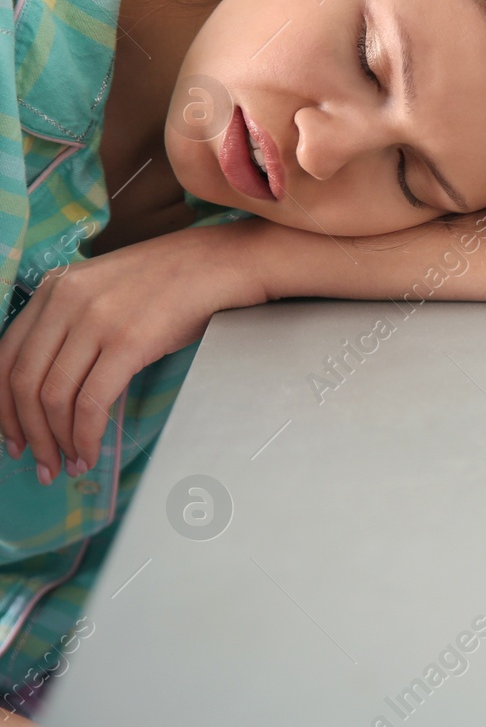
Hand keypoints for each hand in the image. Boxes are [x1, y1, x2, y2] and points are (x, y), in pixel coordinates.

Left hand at [0, 220, 269, 482]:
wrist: (222, 262)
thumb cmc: (173, 281)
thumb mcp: (105, 291)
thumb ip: (72, 324)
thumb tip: (55, 385)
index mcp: (53, 289)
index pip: (4, 357)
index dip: (3, 406)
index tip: (15, 436)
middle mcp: (65, 301)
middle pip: (23, 382)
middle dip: (28, 433)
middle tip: (41, 463)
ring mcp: (96, 320)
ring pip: (54, 397)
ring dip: (57, 441)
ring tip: (69, 463)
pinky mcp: (129, 341)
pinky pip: (92, 402)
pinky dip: (86, 436)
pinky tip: (91, 451)